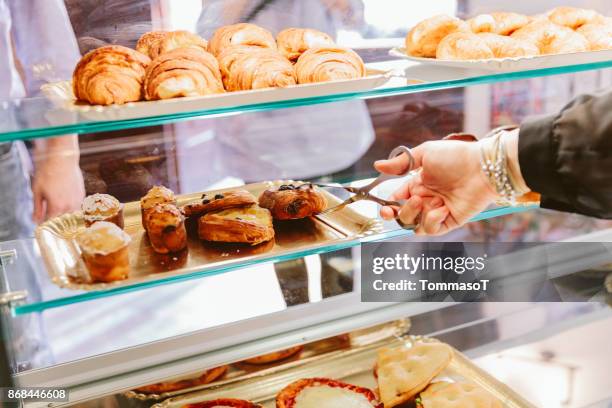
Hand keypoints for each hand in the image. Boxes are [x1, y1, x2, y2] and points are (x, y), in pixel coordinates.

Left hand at [32, 158, 84, 222]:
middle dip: (54, 221)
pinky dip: (71, 208)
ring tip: (57, 208)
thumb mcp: (37, 190)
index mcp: (57, 207)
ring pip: (71, 215)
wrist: (63, 159)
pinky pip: (77, 207)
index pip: (50, 223)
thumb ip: (37, 207)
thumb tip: (35, 220)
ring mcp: (77, 201)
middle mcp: (69, 206)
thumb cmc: (47, 172)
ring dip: (64, 215)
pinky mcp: (82, 195)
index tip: (40, 222)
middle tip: (47, 215)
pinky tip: (65, 201)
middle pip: (62, 222)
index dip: (44, 224)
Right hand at [374, 140, 499, 234]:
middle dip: (399, 213)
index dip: (387, 207)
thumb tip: (377, 166)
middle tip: (412, 200)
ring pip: (414, 226)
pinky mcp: (449, 221)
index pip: (395, 201)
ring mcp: (437, 211)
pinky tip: (441, 208)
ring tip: (429, 200)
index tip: (385, 207)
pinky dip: (431, 221)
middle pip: (402, 216)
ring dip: (415, 215)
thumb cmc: (456, 156)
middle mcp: (425, 200)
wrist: (483, 167)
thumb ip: (400, 163)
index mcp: (417, 184)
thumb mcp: (425, 153)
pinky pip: (431, 230)